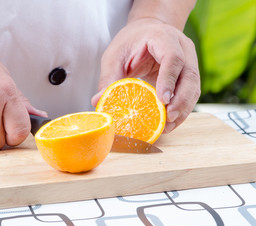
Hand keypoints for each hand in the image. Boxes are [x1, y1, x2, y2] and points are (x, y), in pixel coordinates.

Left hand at [92, 18, 199, 132]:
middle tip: (168, 119)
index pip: (173, 57)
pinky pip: (190, 94)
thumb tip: (97, 101)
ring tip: (167, 127)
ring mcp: (189, 61)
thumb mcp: (115, 56)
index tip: (162, 100)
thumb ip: (109, 78)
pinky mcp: (188, 75)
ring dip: (183, 109)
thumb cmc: (130, 42)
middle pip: (190, 75)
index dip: (168, 79)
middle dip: (181, 101)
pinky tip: (169, 123)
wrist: (146, 32)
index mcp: (163, 37)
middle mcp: (182, 47)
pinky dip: (181, 110)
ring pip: (193, 87)